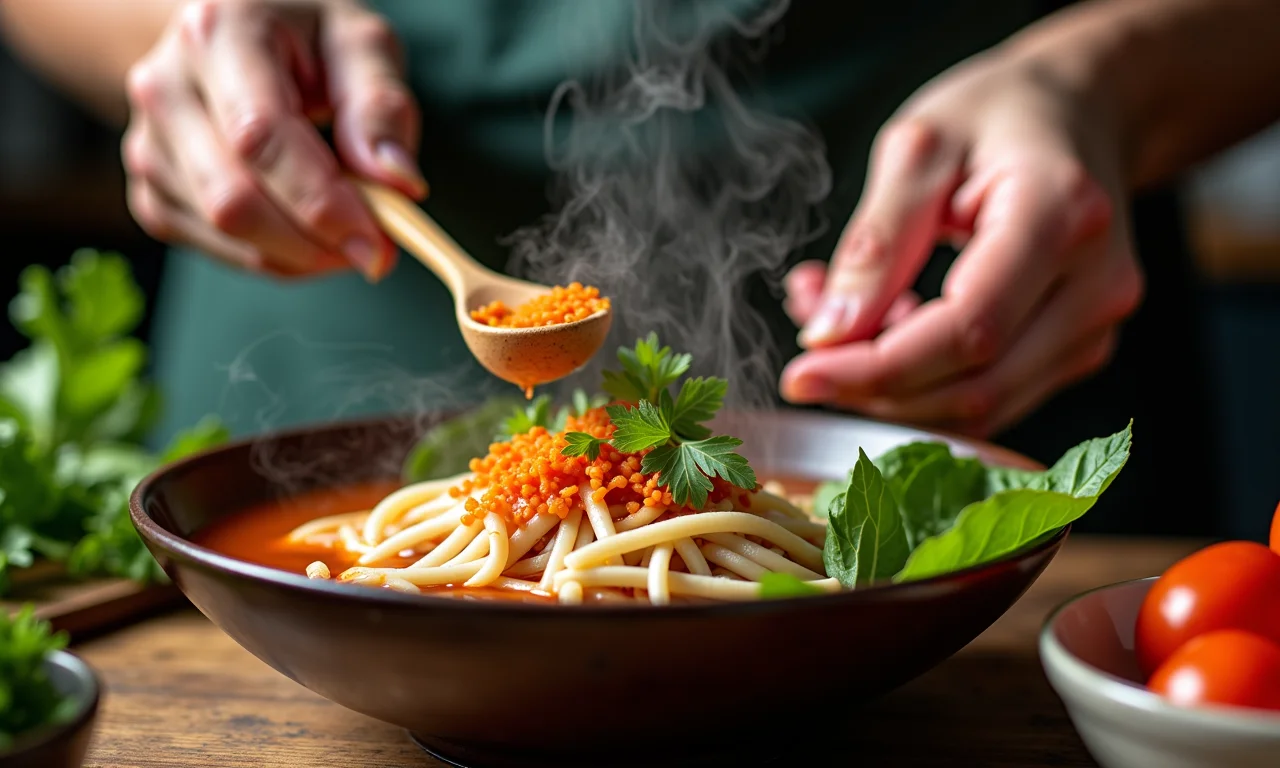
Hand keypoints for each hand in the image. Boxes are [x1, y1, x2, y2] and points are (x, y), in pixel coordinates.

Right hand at [121, 0, 425, 279]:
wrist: (239, 36)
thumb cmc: (308, 40)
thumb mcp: (361, 46)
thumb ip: (382, 107)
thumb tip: (399, 182)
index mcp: (219, 34)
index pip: (261, 137)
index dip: (321, 202)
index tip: (377, 243)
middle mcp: (166, 87)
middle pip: (233, 198)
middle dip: (314, 242)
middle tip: (375, 251)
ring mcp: (149, 142)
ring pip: (225, 233)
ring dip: (301, 254)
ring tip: (345, 228)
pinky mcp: (152, 188)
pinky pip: (217, 249)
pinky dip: (275, 258)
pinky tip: (306, 231)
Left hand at [780, 50, 1143, 436]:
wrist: (1084, 108)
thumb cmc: (999, 113)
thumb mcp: (919, 147)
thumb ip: (876, 242)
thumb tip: (828, 335)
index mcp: (1063, 216)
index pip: (967, 330)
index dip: (877, 368)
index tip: (801, 374)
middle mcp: (1096, 286)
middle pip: (975, 386)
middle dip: (873, 387)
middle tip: (807, 352)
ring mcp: (1094, 327)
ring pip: (979, 406)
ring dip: (890, 387)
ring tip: (839, 321)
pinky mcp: (1076, 351)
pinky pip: (988, 394)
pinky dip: (920, 382)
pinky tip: (884, 326)